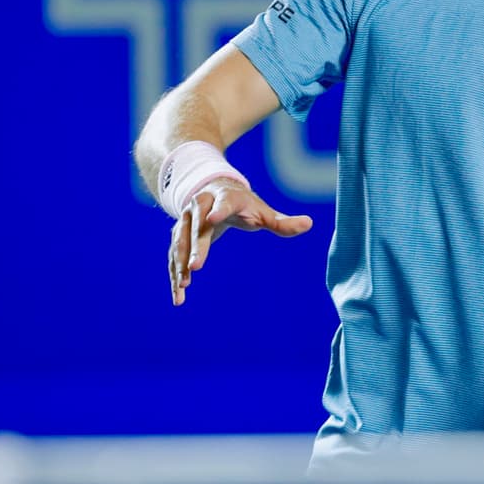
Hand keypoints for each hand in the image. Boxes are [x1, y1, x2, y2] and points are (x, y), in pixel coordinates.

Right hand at [167, 178, 312, 305]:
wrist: (214, 189)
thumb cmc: (243, 204)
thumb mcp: (262, 211)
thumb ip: (282, 221)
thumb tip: (309, 223)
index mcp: (226, 197)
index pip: (223, 203)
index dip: (219, 210)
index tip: (214, 218)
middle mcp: (201, 206)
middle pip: (197, 227)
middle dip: (195, 247)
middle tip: (195, 267)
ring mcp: (186, 219)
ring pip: (181, 242)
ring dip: (180, 263)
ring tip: (183, 287)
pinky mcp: (179, 233)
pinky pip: (174, 254)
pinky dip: (174, 272)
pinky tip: (178, 294)